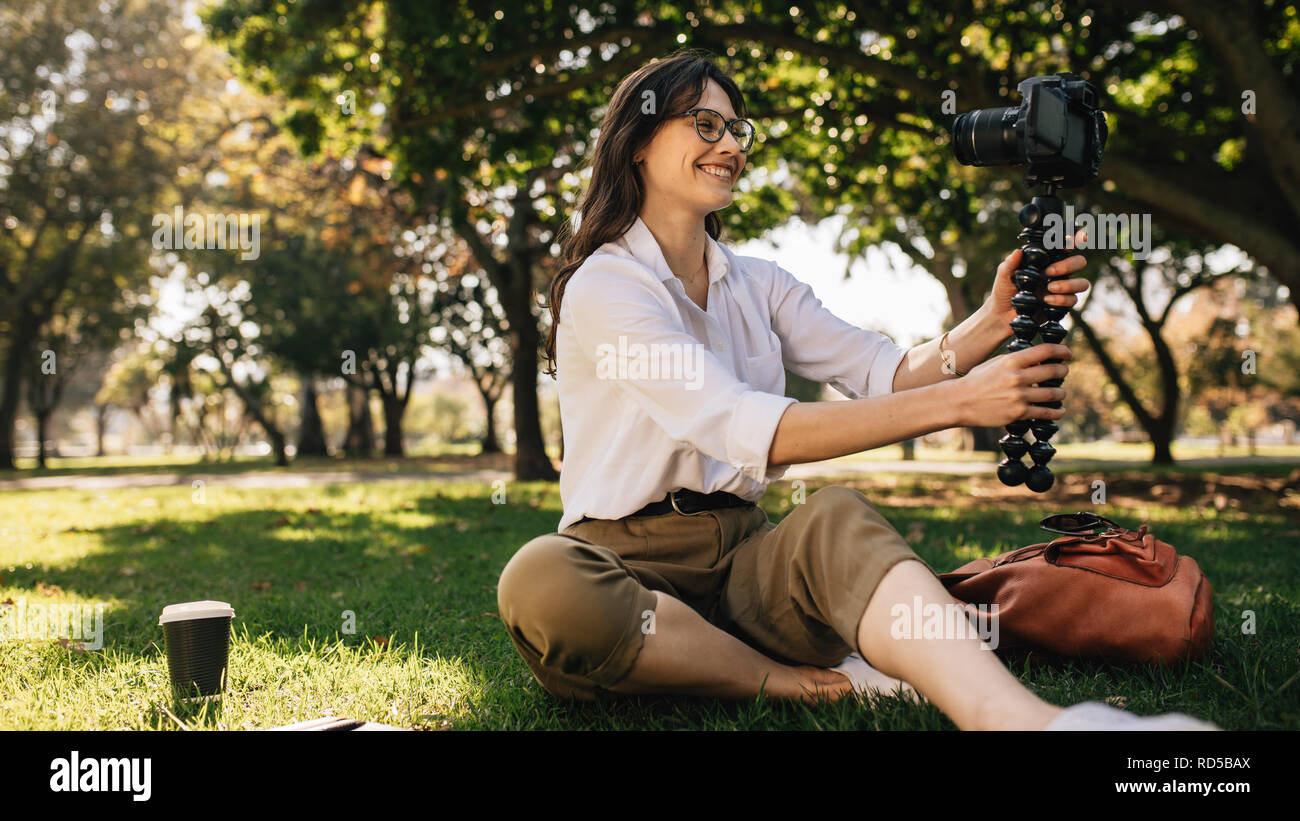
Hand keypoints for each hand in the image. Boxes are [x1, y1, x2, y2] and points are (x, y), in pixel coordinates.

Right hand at [951, 343, 1071, 428]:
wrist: (960, 402)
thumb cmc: (976, 381)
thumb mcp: (994, 363)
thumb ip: (1016, 360)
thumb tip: (1038, 358)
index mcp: (1011, 361)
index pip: (1045, 351)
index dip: (1062, 350)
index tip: (1068, 354)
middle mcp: (1017, 377)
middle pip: (1053, 371)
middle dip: (1063, 370)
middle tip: (1064, 371)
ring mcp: (1018, 396)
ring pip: (1053, 393)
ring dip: (1061, 392)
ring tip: (1060, 393)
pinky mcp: (1018, 413)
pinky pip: (1045, 412)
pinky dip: (1056, 412)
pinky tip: (1060, 410)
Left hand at [987, 229, 1090, 327]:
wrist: (1003, 316)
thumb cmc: (1004, 292)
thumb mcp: (1003, 276)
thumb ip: (1009, 264)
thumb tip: (1017, 252)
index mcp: (1046, 260)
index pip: (1065, 246)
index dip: (1075, 240)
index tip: (1075, 239)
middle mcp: (1058, 272)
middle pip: (1080, 262)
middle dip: (1068, 265)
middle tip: (1048, 272)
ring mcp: (1061, 288)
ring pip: (1082, 283)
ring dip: (1068, 284)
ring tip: (1049, 288)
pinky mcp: (1061, 304)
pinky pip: (1073, 300)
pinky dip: (1061, 299)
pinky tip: (1047, 301)